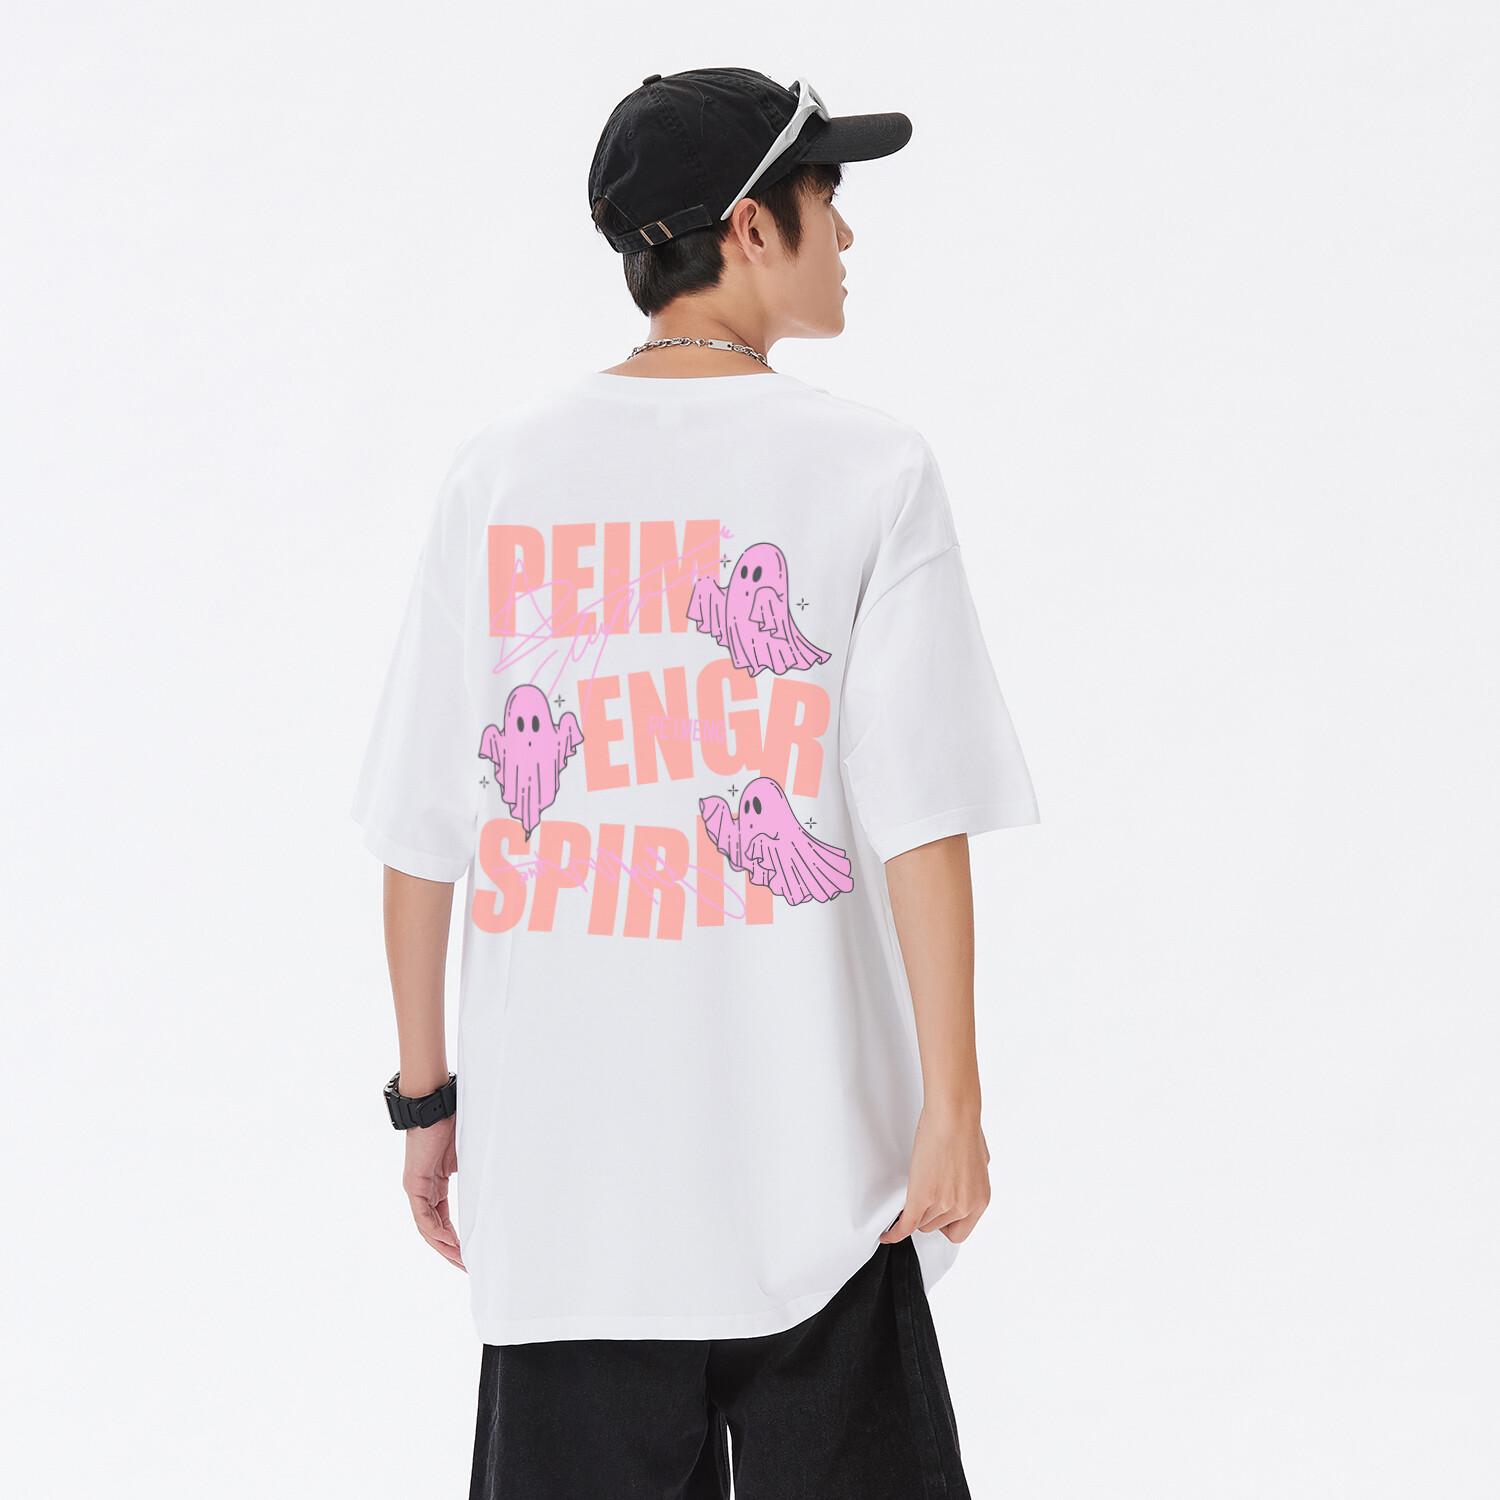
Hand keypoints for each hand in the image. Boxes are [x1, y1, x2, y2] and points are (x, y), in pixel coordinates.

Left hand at [402, 1115, 463, 1269]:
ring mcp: (416, 1188)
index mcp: (435, 1185)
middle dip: (450, 1251)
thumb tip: (496, 1188)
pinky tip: (450, 1243)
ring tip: (461, 1262)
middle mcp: (423, 1190)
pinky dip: (436, 1231)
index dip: (455, 1239)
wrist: (435, 1105)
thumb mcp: (468, 1157)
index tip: (470, 1254)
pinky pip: (423, 1216)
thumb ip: (475, 1176)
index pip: (443, 1220)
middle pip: (434, 1230)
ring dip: (444, 1247)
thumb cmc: (453, 1124)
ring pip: (427, 1228)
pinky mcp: (414, 1183)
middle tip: (466, 1267)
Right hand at [879, 1106, 991, 1244]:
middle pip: (936, 1226)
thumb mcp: (979, 1162)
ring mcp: (943, 1204)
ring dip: (915, 1210)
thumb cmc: (965, 1129)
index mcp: (980, 1201)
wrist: (954, 1116)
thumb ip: (972, 1182)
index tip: (936, 1218)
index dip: (945, 1224)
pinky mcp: (922, 1197)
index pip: (959, 1231)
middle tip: (923, 1193)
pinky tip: (887, 1234)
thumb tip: (964, 1183)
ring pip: (921, 1221)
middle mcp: (964, 1207)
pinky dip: (895, 1232)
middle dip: (929, 1212)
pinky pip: (906, 1224)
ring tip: (913, 1191)